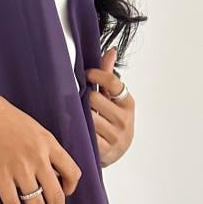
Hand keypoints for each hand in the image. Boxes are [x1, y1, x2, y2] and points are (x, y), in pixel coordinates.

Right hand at [0, 81, 81, 203]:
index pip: (72, 172)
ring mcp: (19, 168)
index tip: (66, 196)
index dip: (72, 188)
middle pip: (56, 197)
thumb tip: (49, 168)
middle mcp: (38, 158)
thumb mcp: (31, 126)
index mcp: (49, 144)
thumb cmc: (1, 116)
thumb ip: (43, 147)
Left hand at [85, 47, 134, 167]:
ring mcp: (115, 136)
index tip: (86, 74)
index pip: (113, 83)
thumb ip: (109, 77)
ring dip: (78, 113)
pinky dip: (79, 129)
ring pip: (88, 117)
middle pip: (94, 99)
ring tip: (74, 112)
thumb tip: (111, 51)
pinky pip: (86, 134)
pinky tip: (76, 126)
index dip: (97, 75)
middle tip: (77, 98)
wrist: (115, 152)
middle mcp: (124, 120)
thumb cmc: (113, 122)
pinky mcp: (105, 150)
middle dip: (84, 97)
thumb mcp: (113, 100)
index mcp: (128, 104)